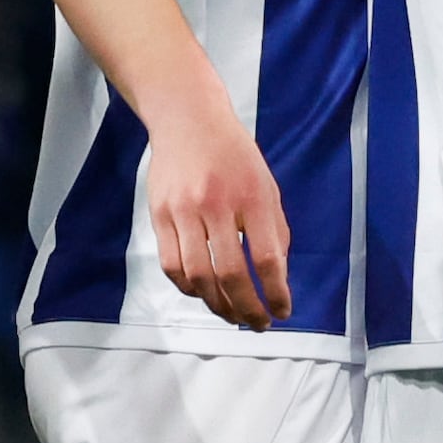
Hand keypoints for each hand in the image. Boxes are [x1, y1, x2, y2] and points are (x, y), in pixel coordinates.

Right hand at [142, 108, 289, 327]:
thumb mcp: (266, 185)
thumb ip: (275, 229)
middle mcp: (216, 204)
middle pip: (231, 273)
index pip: (266, 257)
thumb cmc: (233, 154)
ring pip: (198, 275)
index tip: (282, 310)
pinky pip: (171, 264)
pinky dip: (189, 287)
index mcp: (251, 196)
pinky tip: (203, 293)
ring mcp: (183, 211)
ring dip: (217, 305)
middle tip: (258, 323)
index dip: (275, 291)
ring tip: (232, 315)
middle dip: (247, 307)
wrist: (187, 119)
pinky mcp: (159, 215)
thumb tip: (277, 277)